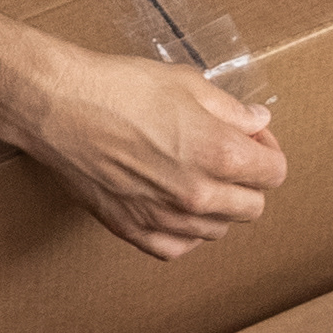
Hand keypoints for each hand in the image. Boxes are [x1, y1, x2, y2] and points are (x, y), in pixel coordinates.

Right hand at [0, 41, 285, 258]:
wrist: (58, 107)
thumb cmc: (118, 88)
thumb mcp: (186, 84)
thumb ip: (229, 110)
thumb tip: (255, 122)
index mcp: (220, 154)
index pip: (274, 173)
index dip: (267, 151)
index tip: (251, 137)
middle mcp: (198, 195)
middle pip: (252, 208)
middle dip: (248, 182)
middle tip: (227, 157)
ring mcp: (164, 218)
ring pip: (217, 231)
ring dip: (217, 208)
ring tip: (195, 178)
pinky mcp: (131, 229)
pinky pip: (176, 248)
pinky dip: (183, 232)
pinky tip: (173, 208)